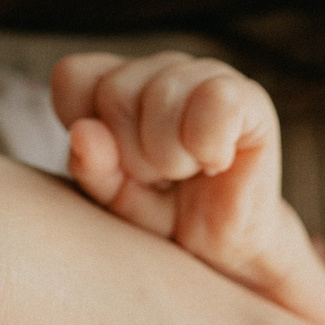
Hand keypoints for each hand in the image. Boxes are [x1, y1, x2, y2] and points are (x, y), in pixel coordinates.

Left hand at [52, 51, 324, 324]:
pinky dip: (208, 146)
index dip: (84, 128)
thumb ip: (92, 165)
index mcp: (119, 80)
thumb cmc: (162, 215)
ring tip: (183, 176)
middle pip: (115, 90)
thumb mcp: (112, 197)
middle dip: (130, 154)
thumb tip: (85, 133)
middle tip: (156, 180)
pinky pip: (216, 102)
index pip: (73, 76)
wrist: (224, 255)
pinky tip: (214, 165)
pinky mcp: (250, 99)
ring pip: (162, 94)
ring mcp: (207, 76)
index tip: (112, 166)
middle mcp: (161, 68)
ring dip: (169, 157)